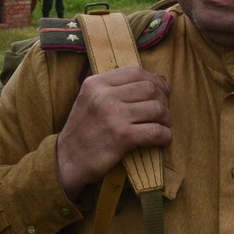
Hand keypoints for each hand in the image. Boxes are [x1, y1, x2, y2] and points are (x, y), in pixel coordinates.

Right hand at [56, 66, 172, 199]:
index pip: (136, 72)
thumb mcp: (89, 99)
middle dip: (164, 100)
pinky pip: (156, 131)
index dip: (155, 80)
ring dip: (166, 119)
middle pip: (150, 88)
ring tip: (164, 126)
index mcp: (96, 83)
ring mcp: (113, 115)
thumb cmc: (83, 131)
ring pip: (157, 108)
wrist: (66, 161)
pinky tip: (163, 140)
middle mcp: (104, 95)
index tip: (163, 91)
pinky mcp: (122, 136)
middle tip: (164, 112)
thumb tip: (154, 80)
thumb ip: (113, 87)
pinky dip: (165, 136)